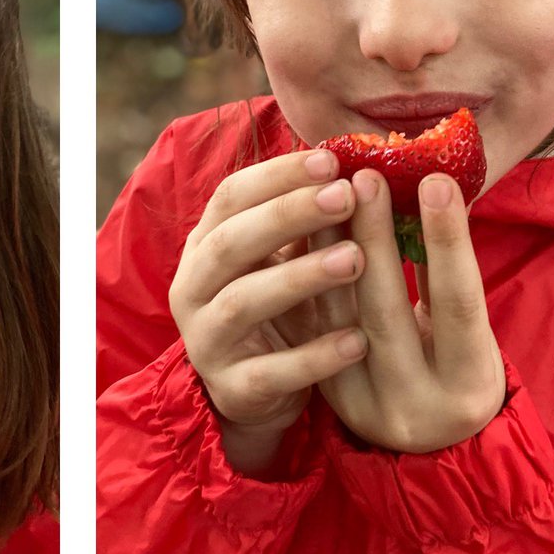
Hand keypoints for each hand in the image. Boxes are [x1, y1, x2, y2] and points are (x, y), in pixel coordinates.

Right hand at [168, 149, 370, 474]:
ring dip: (301, 277)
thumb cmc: (279, 308)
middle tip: (346, 196)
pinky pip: (271, 372)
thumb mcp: (284, 260)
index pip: (230, 196)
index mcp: (204, 245)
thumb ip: (308, 222)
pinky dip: (315, 356)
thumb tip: (360, 168)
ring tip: (357, 258)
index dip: (278, 176)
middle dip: (288, 215)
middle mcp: (193, 288)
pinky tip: (359, 341)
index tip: (332, 160)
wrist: (255, 393)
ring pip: (243, 302)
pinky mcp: (232, 388)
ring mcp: (206, 340)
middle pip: (231, 242)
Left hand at [308, 169, 505, 452]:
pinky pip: (311, 327)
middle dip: (374, 237)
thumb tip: (429, 188)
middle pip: (387, 309)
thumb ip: (449, 278)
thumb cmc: (458, 369)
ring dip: (328, 247)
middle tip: (365, 175)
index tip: (435, 181)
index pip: (458, 305)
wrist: (429, 447)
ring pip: (338, 316)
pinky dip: (308, 274)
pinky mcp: (326, 398)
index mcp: (469, 387)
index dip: (448, 242)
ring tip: (327, 191)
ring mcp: (363, 407)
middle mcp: (416, 405)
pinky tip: (304, 230)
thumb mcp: (468, 336)